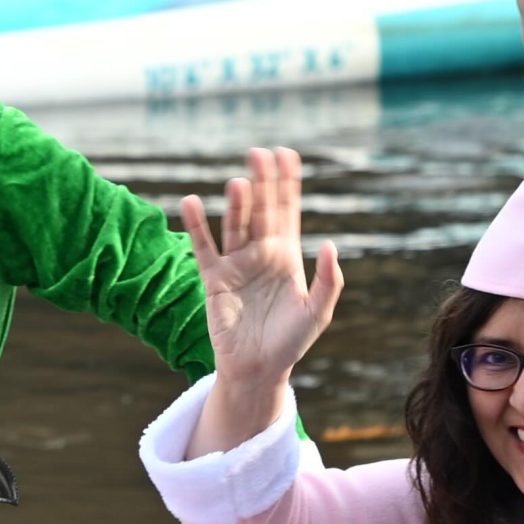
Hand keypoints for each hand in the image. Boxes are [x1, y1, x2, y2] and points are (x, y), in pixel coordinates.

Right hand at [174, 146, 340, 444]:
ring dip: (236, 204)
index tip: (287, 154)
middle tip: (259, 153)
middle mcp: (261, 254)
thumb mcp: (317, 313)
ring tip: (239, 182)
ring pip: (236, 225)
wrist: (257, 369)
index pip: (288, 212)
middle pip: (262, 210)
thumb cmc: (290, 343)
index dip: (287, 184)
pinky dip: (197, 226)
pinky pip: (204, 248)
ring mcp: (236, 264)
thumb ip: (329, 281)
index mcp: (287, 256)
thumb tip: (332, 245)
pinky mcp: (214, 280)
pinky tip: (191, 202)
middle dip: (262, 182)